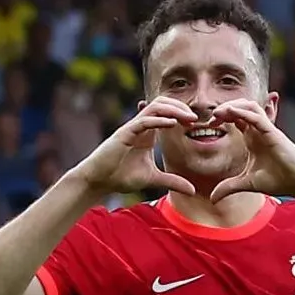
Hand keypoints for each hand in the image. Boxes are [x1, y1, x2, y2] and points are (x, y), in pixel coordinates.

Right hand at [71, 96, 195, 195]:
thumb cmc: (120, 177)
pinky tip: (172, 124)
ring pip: (154, 107)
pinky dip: (158, 120)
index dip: (182, 113)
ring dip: (173, 109)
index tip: (196, 123)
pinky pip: (143, 121)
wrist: (98, 181)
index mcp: (148, 132)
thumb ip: (172, 181)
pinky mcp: (124, 133)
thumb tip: (192, 190)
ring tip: (188, 118)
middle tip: (195, 118)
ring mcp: (132, 127)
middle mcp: (141, 126)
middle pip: (162, 104)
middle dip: (180, 107)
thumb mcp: (153, 179)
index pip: (167, 113)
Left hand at [207, 99, 294, 202]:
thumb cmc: (279, 181)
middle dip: (224, 109)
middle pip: (240, 108)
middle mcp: (258, 131)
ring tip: (219, 113)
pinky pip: (257, 116)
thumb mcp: (247, 184)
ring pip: (249, 106)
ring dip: (233, 106)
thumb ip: (229, 188)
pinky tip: (230, 112)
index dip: (222, 117)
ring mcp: (266, 130)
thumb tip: (213, 199)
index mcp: (252, 139)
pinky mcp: (273, 132)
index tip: (210, 125)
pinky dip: (243, 112)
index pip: (236, 119)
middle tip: (212, 118)